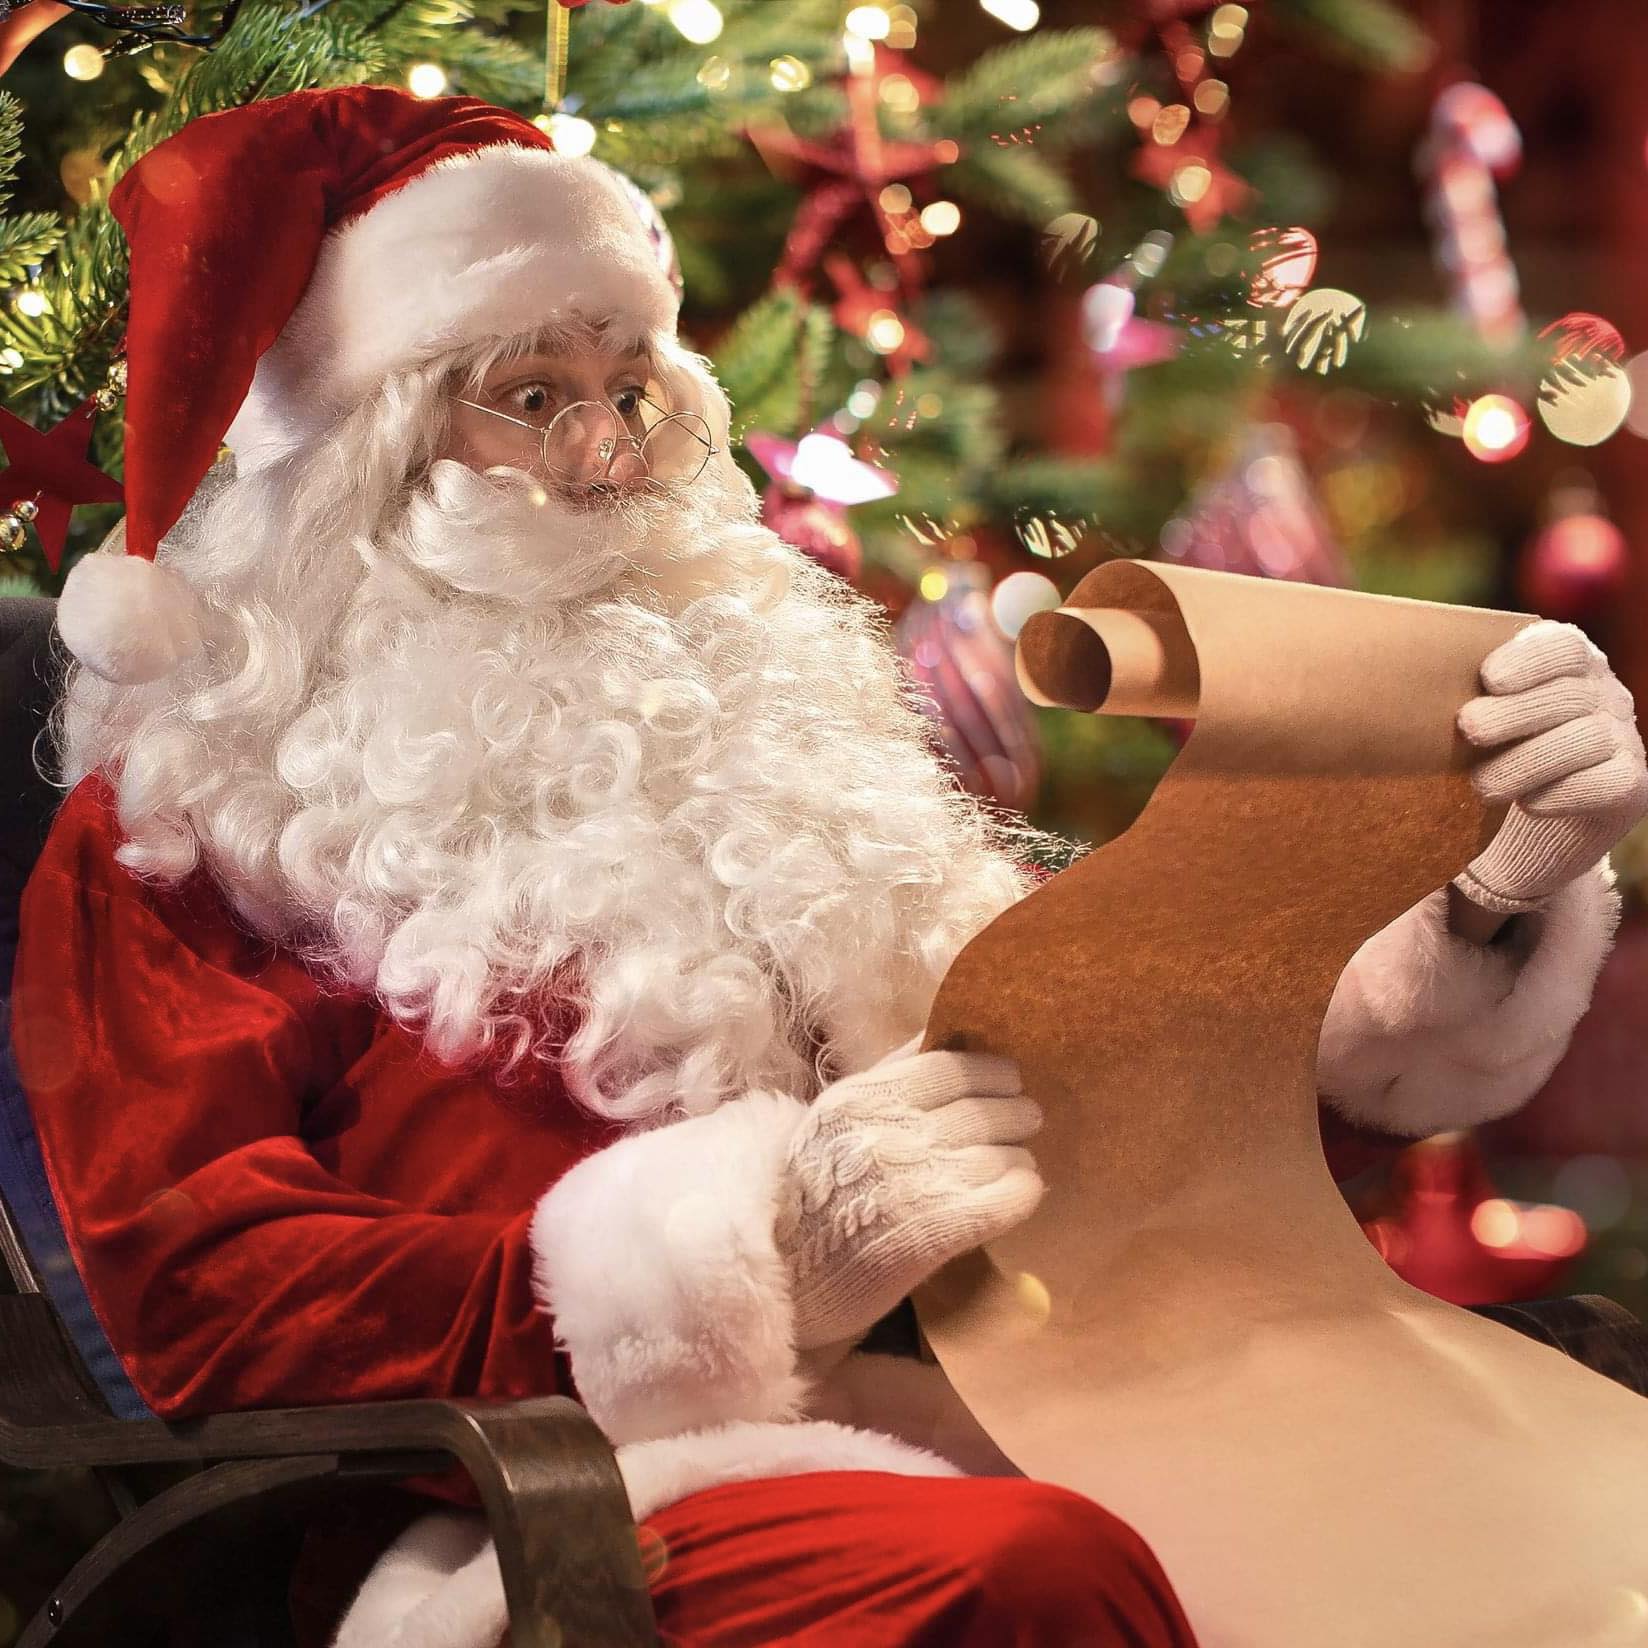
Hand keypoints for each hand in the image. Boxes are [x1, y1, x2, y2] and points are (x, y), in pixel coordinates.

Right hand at [776, 1037, 1044, 1352]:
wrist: (781, 1276)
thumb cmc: (811, 1194)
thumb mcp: (834, 1117)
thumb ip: (887, 1075)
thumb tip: (941, 1035)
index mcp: (863, 1097)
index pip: (953, 1066)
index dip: (993, 1072)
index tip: (1009, 1081)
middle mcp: (887, 1133)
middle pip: (985, 1110)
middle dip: (1016, 1115)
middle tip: (1025, 1121)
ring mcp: (911, 1183)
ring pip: (1002, 1155)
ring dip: (1018, 1160)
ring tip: (1014, 1168)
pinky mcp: (931, 1234)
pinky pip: (1005, 1200)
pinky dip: (1022, 1194)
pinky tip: (1020, 1196)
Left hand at [1456, 620, 1647, 914]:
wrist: (1517, 835)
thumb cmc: (1484, 760)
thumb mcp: (1470, 722)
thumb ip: (1454, 694)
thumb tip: (1395, 673)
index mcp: (1569, 666)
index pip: (1561, 646)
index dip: (1528, 660)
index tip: (1488, 679)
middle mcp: (1605, 696)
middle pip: (1568, 694)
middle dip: (1514, 713)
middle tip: (1469, 729)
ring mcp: (1624, 740)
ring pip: (1585, 739)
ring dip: (1527, 762)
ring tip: (1481, 785)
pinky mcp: (1631, 788)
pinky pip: (1605, 784)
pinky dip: (1562, 793)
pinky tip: (1529, 804)